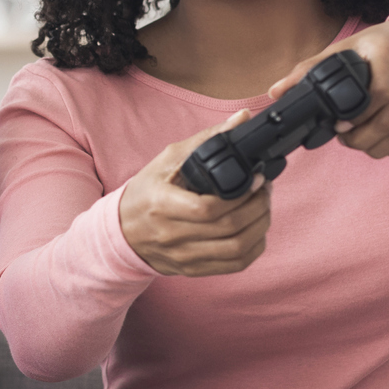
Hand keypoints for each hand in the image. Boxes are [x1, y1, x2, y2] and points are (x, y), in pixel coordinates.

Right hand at [119, 111, 272, 277]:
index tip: (257, 179)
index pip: (208, 208)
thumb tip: (241, 119)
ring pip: (237, 249)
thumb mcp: (167, 160)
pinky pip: (235, 265)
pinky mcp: (194, 269)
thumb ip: (206, 139)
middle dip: (259, 207)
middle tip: (265, 190)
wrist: (122, 231)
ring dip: (261, 226)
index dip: (242, 195)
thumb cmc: (146, 193)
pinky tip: (256, 230)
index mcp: (161, 205)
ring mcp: (184, 256)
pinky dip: (254, 247)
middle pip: (229, 229)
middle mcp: (172, 235)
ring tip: (263, 207)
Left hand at [267, 12, 388, 159]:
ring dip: (378, 147)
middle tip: (347, 139)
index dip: (358, 117)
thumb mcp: (348, 47)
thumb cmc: (384, 44)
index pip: (380, 92)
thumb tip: (275, 93)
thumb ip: (312, 69)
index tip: (340, 127)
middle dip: (362, 140)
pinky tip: (383, 143)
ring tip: (361, 142)